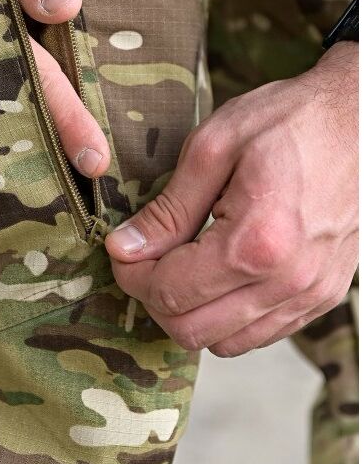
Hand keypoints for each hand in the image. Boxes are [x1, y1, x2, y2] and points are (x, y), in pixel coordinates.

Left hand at [105, 42, 357, 355]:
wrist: (359, 120)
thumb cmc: (289, 121)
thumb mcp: (212, 148)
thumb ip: (167, 209)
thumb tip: (125, 249)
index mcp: (256, 244)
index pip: (170, 293)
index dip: (132, 275)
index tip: (123, 250)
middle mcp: (289, 282)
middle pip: (191, 331)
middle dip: (155, 299)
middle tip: (146, 258)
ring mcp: (311, 295)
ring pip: (225, 343)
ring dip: (191, 312)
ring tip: (182, 263)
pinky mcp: (323, 297)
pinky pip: (260, 334)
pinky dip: (227, 316)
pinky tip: (218, 273)